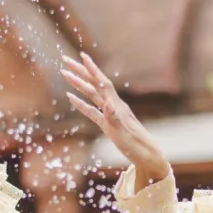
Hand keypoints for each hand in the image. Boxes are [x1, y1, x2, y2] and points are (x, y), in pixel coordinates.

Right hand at [61, 53, 168, 181]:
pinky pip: (91, 111)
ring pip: (92, 95)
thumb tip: (107, 105)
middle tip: (65, 60)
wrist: (146, 156)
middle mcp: (113, 106)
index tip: (82, 56)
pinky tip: (71, 98)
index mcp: (117, 106)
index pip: (103, 83)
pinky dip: (81, 104)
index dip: (93, 70)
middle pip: (95, 84)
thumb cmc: (136, 146)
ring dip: (79, 84)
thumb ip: (115, 119)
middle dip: (80, 71)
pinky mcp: (107, 123)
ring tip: (65, 74)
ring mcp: (110, 114)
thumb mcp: (123, 133)